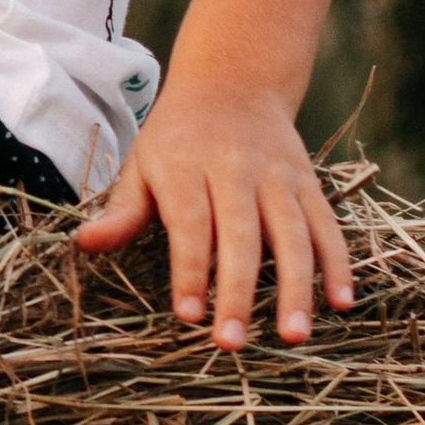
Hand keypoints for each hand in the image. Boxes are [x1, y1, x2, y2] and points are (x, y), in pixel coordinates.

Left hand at [75, 76, 355, 348]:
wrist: (232, 81)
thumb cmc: (176, 137)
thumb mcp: (141, 164)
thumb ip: (122, 211)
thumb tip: (83, 245)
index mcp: (185, 165)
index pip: (190, 224)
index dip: (191, 270)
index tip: (189, 315)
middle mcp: (235, 168)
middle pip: (241, 236)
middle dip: (238, 292)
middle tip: (231, 343)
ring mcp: (277, 175)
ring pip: (293, 235)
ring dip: (296, 288)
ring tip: (293, 337)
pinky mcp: (308, 181)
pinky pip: (327, 224)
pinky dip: (338, 263)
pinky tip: (341, 302)